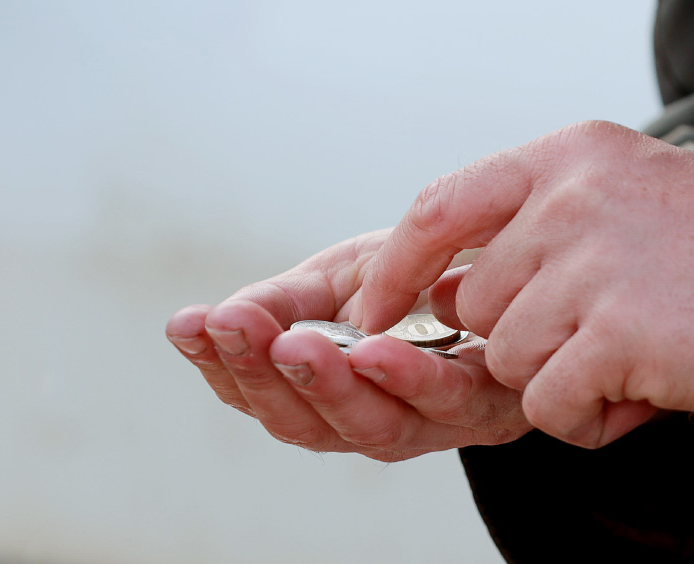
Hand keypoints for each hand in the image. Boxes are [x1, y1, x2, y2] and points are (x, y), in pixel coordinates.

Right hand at [165, 230, 530, 461]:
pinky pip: (442, 398)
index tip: (188, 324)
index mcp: (323, 390)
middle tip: (232, 328)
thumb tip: (220, 318)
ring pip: (367, 426)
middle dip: (262, 375)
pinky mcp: (482, 405)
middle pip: (303, 423)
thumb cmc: (416, 284)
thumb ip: (286, 302)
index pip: (259, 391)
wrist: (505, 268)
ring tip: (293, 345)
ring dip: (326, 385)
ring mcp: (425, 421)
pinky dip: (406, 377)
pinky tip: (374, 348)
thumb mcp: (341, 278)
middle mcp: (367, 419)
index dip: (220, 365)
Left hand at [353, 121, 693, 448]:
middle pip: (476, 303)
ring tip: (636, 357)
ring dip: (563, 376)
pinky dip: (588, 415)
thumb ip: (537, 229)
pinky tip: (645, 388)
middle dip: (526, 338)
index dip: (397, 267)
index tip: (372, 310)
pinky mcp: (615, 330)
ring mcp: (591, 260)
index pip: (440, 207)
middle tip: (604, 337)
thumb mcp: (625, 199)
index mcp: (568, 157)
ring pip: (508, 355)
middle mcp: (570, 197)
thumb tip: (449, 292)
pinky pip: (548, 401)